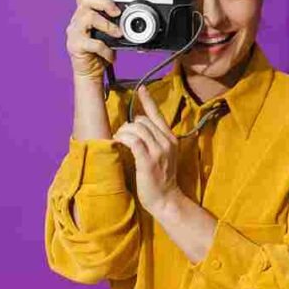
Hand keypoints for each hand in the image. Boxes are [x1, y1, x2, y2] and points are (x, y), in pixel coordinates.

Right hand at [66, 0, 123, 81]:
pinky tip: (111, 55)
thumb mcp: (109, 32)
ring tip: (118, 34)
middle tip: (118, 12)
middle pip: (86, 0)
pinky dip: (105, 49)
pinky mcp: (75, 46)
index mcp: (84, 13)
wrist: (90, 72)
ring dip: (108, 25)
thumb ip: (116, 21)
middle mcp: (76, 19)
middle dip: (105, 2)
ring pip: (88, 18)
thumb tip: (134, 15)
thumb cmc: (100, 51)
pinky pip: (92, 43)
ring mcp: (74, 32)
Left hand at [112, 84, 181, 213]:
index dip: (148, 100)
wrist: (166, 199)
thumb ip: (155, 140)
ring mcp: (158, 151)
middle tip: (122, 136)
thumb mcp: (163, 155)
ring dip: (123, 132)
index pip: (157, 114)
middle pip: (143, 120)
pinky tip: (118, 143)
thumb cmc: (161, 179)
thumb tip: (138, 125)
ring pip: (136, 128)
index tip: (141, 88)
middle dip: (128, 125)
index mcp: (170, 138)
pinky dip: (123, 139)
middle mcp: (166, 142)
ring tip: (119, 140)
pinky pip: (133, 140)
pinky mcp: (148, 160)